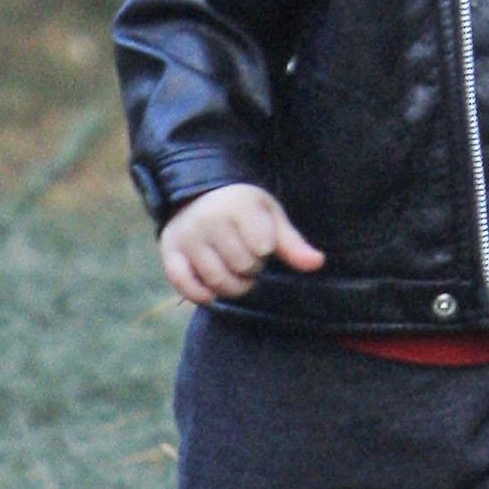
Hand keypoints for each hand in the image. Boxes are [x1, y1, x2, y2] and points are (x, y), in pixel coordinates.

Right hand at [161, 184, 324, 306]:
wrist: (196, 194)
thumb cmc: (241, 208)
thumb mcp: (270, 216)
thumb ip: (292, 243)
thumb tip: (318, 263)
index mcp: (237, 205)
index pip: (263, 247)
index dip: (265, 250)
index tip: (261, 241)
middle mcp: (209, 220)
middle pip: (242, 267)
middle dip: (250, 268)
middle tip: (246, 256)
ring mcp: (187, 237)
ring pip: (217, 280)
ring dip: (231, 285)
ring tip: (234, 271)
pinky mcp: (170, 252)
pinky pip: (184, 284)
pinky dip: (200, 294)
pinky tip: (211, 292)